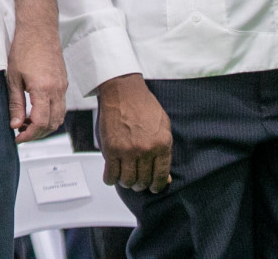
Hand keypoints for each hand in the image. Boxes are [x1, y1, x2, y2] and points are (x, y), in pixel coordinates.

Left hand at [7, 19, 67, 141]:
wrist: (39, 29)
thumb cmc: (24, 48)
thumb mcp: (13, 77)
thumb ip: (15, 103)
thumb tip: (15, 125)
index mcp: (43, 89)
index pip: (41, 123)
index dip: (29, 134)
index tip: (17, 137)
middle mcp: (57, 90)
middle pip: (52, 124)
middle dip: (37, 134)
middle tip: (21, 133)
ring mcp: (63, 87)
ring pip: (59, 117)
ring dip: (45, 126)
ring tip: (27, 123)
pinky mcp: (63, 83)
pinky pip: (61, 106)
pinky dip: (51, 115)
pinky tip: (36, 111)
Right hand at [95, 74, 170, 192]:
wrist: (123, 91)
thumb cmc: (144, 107)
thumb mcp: (163, 127)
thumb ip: (165, 152)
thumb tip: (167, 178)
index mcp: (162, 144)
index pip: (161, 177)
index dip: (157, 186)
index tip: (153, 187)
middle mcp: (146, 150)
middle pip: (143, 181)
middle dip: (140, 184)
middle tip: (137, 181)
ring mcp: (127, 150)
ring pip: (127, 181)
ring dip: (126, 182)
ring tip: (125, 177)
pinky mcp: (111, 149)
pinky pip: (110, 175)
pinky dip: (111, 179)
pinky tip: (112, 176)